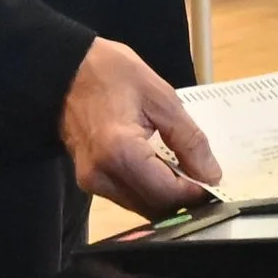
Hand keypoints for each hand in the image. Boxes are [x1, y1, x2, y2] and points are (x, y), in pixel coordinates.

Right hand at [60, 38, 219, 216]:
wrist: (65, 70)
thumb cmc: (110, 73)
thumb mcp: (161, 97)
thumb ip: (189, 139)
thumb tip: (211, 174)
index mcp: (120, 152)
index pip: (167, 193)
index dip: (195, 192)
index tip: (213, 180)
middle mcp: (102, 175)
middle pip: (154, 207)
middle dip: (182, 197)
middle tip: (201, 176)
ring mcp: (92, 182)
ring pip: (141, 206)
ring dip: (165, 195)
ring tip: (182, 171)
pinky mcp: (88, 181)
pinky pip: (127, 196)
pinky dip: (148, 189)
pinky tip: (159, 169)